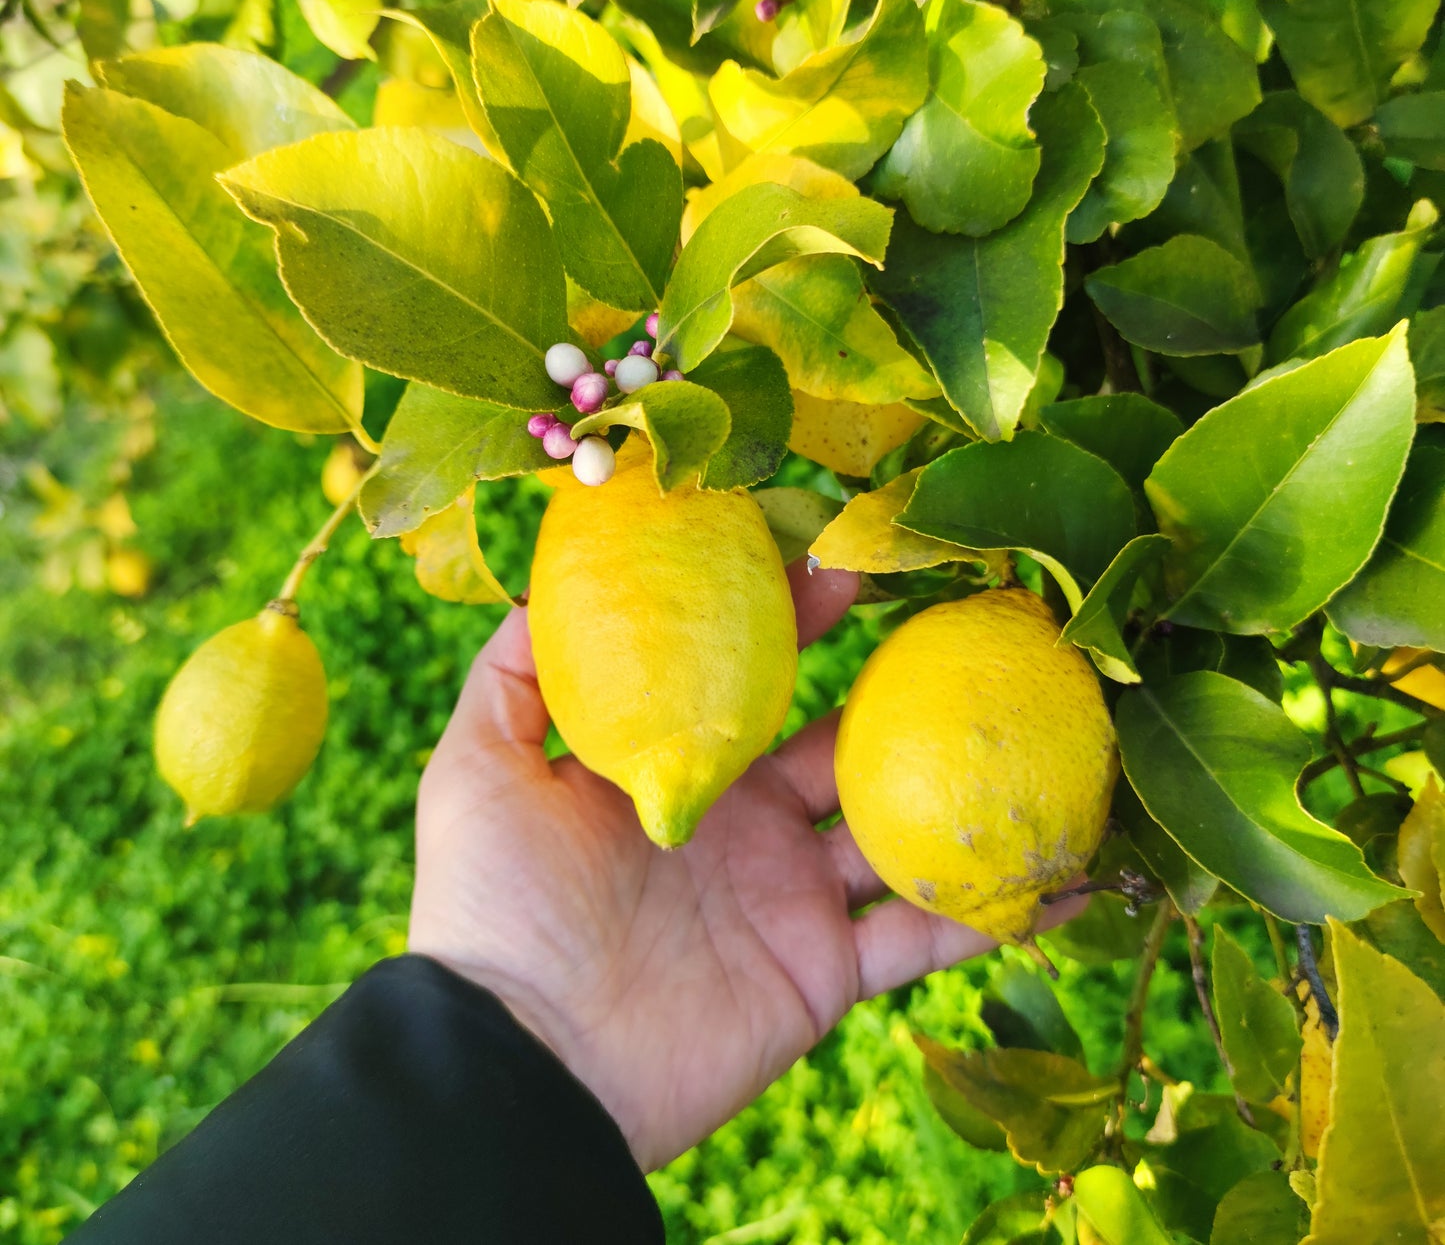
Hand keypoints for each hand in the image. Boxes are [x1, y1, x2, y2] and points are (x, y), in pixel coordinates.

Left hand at [409, 563, 1076, 1171]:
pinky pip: (924, 935)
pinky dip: (995, 909)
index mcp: (679, 766)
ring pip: (899, 828)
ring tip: (1043, 725)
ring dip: (964, 785)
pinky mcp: (822, 970)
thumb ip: (515, 675)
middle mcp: (745, 823)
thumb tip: (548, 584)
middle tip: (965, 618)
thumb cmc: (496, 903)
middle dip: (900, 681)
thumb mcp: (482, 765)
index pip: (756, 677)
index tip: (846, 561)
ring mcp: (789, 895)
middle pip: (844, 738)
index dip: (799, 620)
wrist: (526, 1057)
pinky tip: (1075, 871)